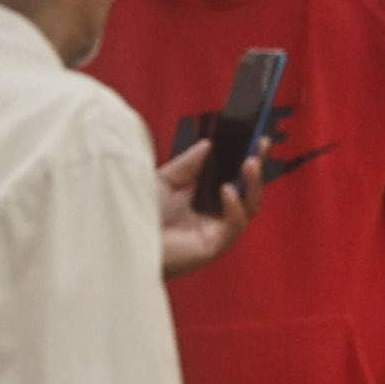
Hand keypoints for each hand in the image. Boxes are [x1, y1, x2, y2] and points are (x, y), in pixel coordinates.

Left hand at [151, 134, 261, 279]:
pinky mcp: (214, 246)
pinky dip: (235, 207)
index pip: (233, 175)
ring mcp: (216, 230)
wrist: (125, 239)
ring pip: (248, 207)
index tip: (256, 137)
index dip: (246, 157)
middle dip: (256, 167)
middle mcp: (213, 213)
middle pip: (246, 190)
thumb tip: (209, 144)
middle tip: (260, 145)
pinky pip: (234, 225)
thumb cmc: (139, 214)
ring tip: (250, 163)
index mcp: (203, 197)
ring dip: (252, 184)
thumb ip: (188, 163)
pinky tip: (227, 190)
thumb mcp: (165, 179)